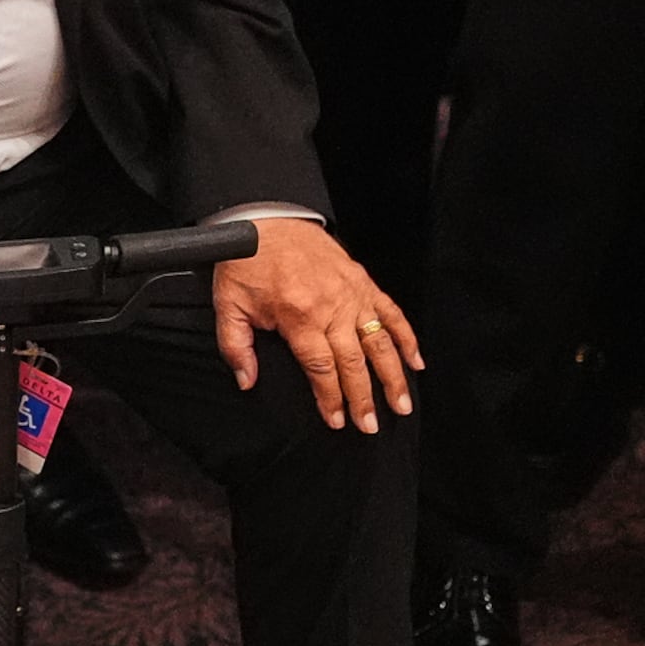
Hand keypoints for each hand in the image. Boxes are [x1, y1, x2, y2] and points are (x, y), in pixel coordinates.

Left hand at [211, 216, 422, 432]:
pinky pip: (391, 313)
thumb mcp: (228, 306)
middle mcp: (332, 307)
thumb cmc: (246, 263)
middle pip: (355, 361)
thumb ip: (236, 347)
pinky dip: (407, 338)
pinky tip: (416, 362)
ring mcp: (353, 294)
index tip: (336, 421)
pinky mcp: (363, 282)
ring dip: (393, 375)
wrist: (265, 221)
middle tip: (371, 424)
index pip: (321, 368)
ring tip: (401, 404)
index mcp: (300, 316)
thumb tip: (247, 381)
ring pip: (380, 341)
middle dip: (364, 397)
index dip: (331, 398)